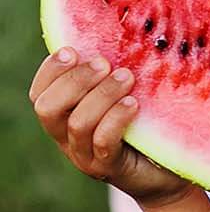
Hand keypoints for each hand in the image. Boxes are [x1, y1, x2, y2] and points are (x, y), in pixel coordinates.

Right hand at [28, 50, 190, 204]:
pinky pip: (103, 143)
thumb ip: (111, 76)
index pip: (39, 93)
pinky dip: (116, 119)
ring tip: (127, 77)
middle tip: (104, 63)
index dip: (50, 70)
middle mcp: (67, 138)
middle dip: (74, 80)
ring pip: (77, 123)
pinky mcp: (109, 168)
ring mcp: (85, 155)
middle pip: (47, 108)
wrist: (167, 175)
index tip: (72, 51)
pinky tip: (133, 104)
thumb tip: (118, 36)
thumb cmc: (145, 129)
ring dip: (101, 95)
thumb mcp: (125, 97)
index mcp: (64, 117)